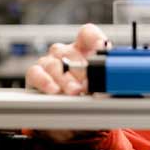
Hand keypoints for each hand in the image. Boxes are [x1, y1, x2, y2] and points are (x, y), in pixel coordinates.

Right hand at [25, 23, 107, 142]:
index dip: (94, 38)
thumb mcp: (103, 85)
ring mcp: (50, 62)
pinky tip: (54, 90)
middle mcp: (66, 52)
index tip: (102, 47)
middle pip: (71, 53)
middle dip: (81, 70)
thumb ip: (107, 78)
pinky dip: (45, 81)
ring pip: (54, 64)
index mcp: (84, 49)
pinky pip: (36, 73)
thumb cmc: (90, 94)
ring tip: (75, 91)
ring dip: (66, 79)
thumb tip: (113, 80)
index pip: (87, 34)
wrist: (74, 116)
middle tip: (89, 83)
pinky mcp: (36, 74)